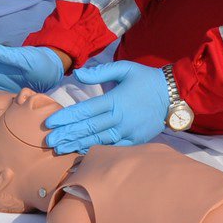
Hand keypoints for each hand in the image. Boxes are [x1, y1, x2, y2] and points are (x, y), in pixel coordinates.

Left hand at [43, 61, 167, 153]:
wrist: (174, 95)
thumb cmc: (146, 79)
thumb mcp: (125, 68)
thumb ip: (100, 71)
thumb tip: (78, 74)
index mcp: (115, 100)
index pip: (85, 110)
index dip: (67, 117)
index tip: (50, 123)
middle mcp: (119, 118)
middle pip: (88, 128)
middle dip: (67, 135)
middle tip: (48, 142)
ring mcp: (127, 132)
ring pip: (97, 140)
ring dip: (77, 145)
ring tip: (60, 150)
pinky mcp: (135, 140)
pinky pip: (113, 148)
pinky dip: (97, 152)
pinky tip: (82, 154)